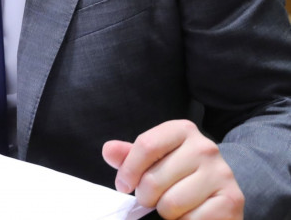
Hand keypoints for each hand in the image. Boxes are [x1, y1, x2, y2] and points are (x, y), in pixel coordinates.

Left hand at [102, 119, 243, 218]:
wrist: (219, 190)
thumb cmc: (178, 173)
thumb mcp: (153, 160)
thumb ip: (128, 155)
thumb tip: (108, 150)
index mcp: (182, 130)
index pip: (146, 145)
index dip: (128, 171)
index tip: (123, 186)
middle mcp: (206, 147)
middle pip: (154, 180)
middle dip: (146, 197)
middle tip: (153, 199)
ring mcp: (222, 174)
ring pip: (171, 204)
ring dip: (165, 212)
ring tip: (173, 206)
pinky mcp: (233, 200)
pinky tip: (191, 215)